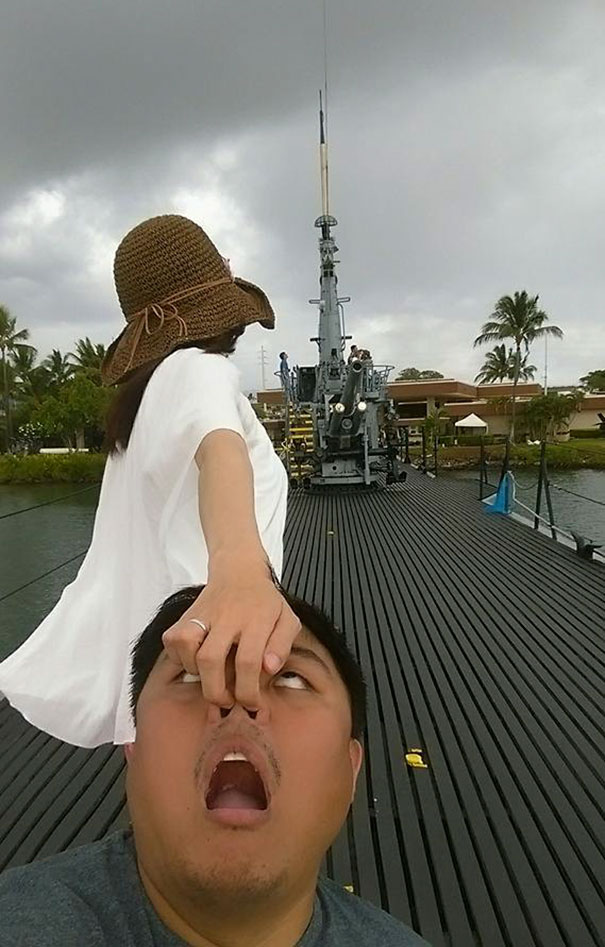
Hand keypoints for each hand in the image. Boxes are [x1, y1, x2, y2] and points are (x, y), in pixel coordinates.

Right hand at [161, 565, 301, 708]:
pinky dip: (179, 657)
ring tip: (211, 677)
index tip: (252, 704)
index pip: (248, 661)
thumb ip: (282, 645)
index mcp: (256, 618)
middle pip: (210, 658)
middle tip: (226, 702)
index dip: (248, 690)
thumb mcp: (287, 619)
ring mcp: (203, 614)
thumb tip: (269, 668)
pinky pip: (172, 641)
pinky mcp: (185, 615)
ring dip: (196, 671)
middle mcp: (227, 616)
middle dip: (216, 691)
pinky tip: (196, 661)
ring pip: (186, 646)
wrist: (239, 571)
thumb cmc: (265, 603)